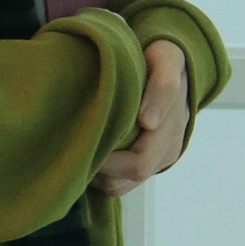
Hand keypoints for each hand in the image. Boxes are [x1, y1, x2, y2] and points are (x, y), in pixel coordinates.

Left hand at [91, 40, 188, 197]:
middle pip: (126, 180)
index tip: (83, 143)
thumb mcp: (165, 61)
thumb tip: (148, 122)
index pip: (138, 164)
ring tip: (79, 150)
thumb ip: (161, 88)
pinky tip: (89, 152)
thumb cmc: (163, 59)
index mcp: (171, 132)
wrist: (169, 64)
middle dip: (97, 170)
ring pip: (120, 186)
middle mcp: (167, 152)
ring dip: (97, 175)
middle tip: (73, 148)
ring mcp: (157, 160)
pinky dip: (101, 174)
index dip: (108, 162)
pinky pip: (120, 182)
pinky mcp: (146, 162)